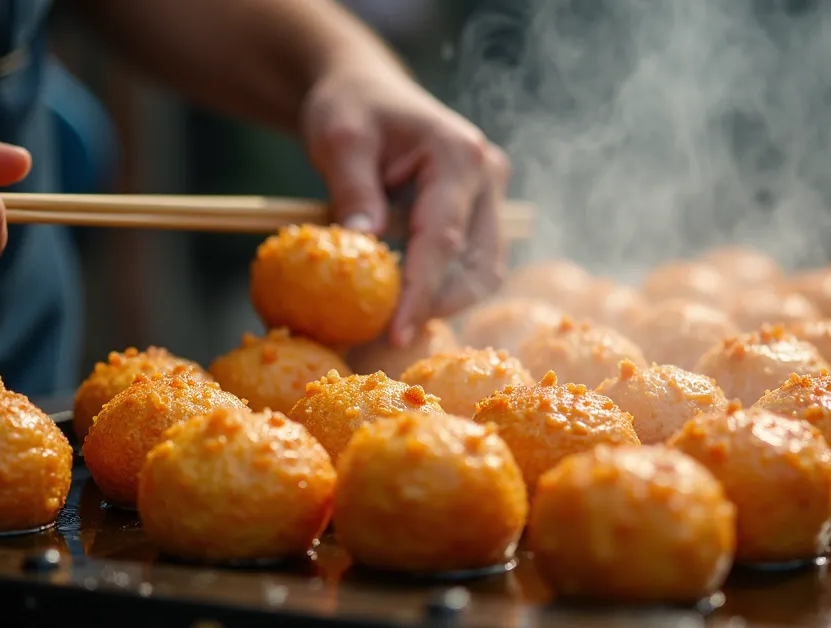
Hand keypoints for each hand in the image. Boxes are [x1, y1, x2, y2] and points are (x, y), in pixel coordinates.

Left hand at [301, 57, 509, 346]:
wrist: (367, 89)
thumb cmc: (352, 107)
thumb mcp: (340, 139)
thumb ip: (353, 190)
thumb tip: (362, 248)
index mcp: (459, 155)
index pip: (443, 239)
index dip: (421, 292)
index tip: (394, 333)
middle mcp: (488, 176)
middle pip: (480, 265)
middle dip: (439, 306)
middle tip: (388, 335)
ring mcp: (490, 195)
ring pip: (484, 271)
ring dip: (444, 301)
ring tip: (395, 321)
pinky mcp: (481, 211)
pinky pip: (471, 263)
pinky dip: (442, 286)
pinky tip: (405, 298)